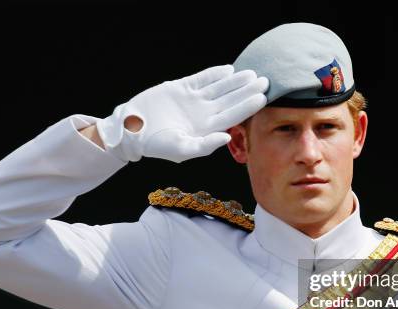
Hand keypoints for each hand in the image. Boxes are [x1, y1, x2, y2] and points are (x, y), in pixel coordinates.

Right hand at [96, 65, 268, 162]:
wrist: (132, 129)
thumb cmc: (156, 145)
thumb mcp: (181, 150)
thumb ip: (205, 146)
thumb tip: (227, 137)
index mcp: (206, 129)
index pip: (232, 116)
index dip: (248, 106)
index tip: (263, 97)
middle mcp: (203, 114)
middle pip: (230, 100)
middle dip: (247, 91)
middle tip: (266, 81)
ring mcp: (193, 100)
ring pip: (219, 88)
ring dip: (235, 81)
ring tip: (251, 73)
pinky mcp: (181, 88)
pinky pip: (201, 79)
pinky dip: (214, 74)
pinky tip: (228, 69)